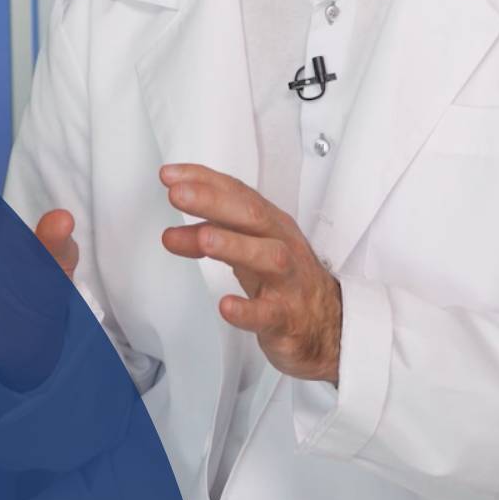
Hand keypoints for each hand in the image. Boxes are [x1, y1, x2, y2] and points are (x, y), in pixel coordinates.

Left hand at [159, 163, 342, 382]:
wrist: (328, 324)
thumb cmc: (283, 279)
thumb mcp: (245, 252)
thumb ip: (207, 238)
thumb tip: (171, 234)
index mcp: (270, 225)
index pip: (238, 193)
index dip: (204, 181)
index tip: (171, 175)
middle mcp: (281, 245)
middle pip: (252, 216)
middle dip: (214, 202)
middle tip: (178, 195)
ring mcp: (287, 281)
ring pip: (268, 257)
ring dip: (234, 245)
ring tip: (203, 239)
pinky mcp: (287, 318)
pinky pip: (269, 314)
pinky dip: (247, 310)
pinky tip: (226, 306)